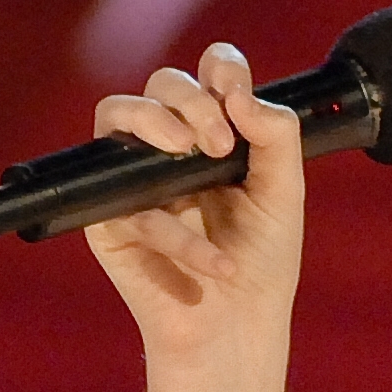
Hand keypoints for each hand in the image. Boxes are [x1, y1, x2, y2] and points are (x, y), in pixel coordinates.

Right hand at [83, 43, 306, 359]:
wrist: (237, 325)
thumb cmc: (260, 258)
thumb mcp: (284, 192)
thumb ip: (276, 135)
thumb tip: (238, 94)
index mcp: (216, 132)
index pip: (209, 75)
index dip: (220, 66)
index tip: (234, 89)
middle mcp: (171, 146)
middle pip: (162, 85)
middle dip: (191, 101)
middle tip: (218, 144)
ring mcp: (134, 177)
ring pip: (116, 115)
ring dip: (154, 123)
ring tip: (189, 154)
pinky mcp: (107, 218)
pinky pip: (126, 204)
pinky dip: (177, 235)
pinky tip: (218, 262)